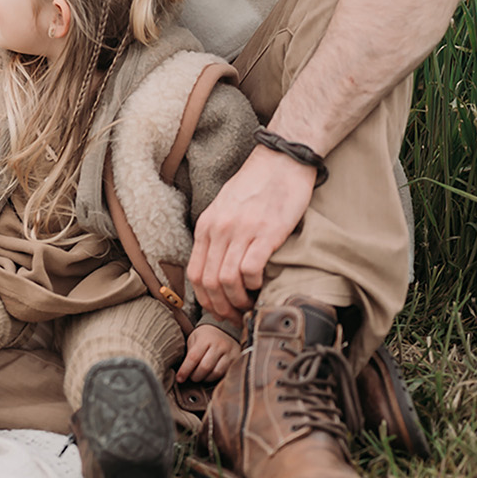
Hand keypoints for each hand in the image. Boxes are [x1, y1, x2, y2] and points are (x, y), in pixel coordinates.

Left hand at [177, 322, 240, 382]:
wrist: (223, 330)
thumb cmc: (205, 337)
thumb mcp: (194, 339)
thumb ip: (189, 353)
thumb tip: (180, 372)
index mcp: (205, 339)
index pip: (193, 357)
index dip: (185, 370)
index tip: (179, 378)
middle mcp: (219, 345)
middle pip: (205, 367)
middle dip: (195, 376)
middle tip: (191, 377)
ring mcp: (229, 352)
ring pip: (216, 373)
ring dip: (205, 379)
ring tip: (201, 376)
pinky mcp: (236, 359)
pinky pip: (225, 374)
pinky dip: (216, 378)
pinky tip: (210, 376)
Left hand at [186, 147, 318, 322]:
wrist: (281, 161)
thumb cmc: (256, 186)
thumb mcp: (225, 209)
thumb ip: (218, 235)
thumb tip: (217, 268)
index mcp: (207, 226)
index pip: (195, 274)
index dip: (205, 301)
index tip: (219, 311)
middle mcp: (219, 229)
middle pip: (209, 283)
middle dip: (221, 308)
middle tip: (235, 316)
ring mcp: (241, 231)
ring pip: (227, 280)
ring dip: (238, 301)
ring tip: (250, 305)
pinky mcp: (266, 232)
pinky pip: (250, 269)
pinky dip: (254, 284)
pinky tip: (262, 284)